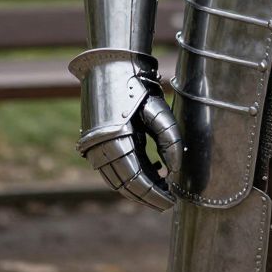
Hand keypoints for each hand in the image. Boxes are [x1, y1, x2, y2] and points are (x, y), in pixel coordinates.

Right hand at [85, 90, 182, 210]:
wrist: (110, 68)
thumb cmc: (137, 88)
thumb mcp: (158, 110)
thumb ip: (169, 140)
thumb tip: (175, 171)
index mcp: (115, 142)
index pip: (135, 180)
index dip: (153, 194)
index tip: (170, 202)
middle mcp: (101, 149)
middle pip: (124, 185)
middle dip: (146, 197)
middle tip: (167, 203)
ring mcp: (96, 148)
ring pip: (117, 180)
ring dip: (138, 188)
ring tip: (163, 188)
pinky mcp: (97, 144)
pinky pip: (112, 169)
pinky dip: (131, 175)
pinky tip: (153, 170)